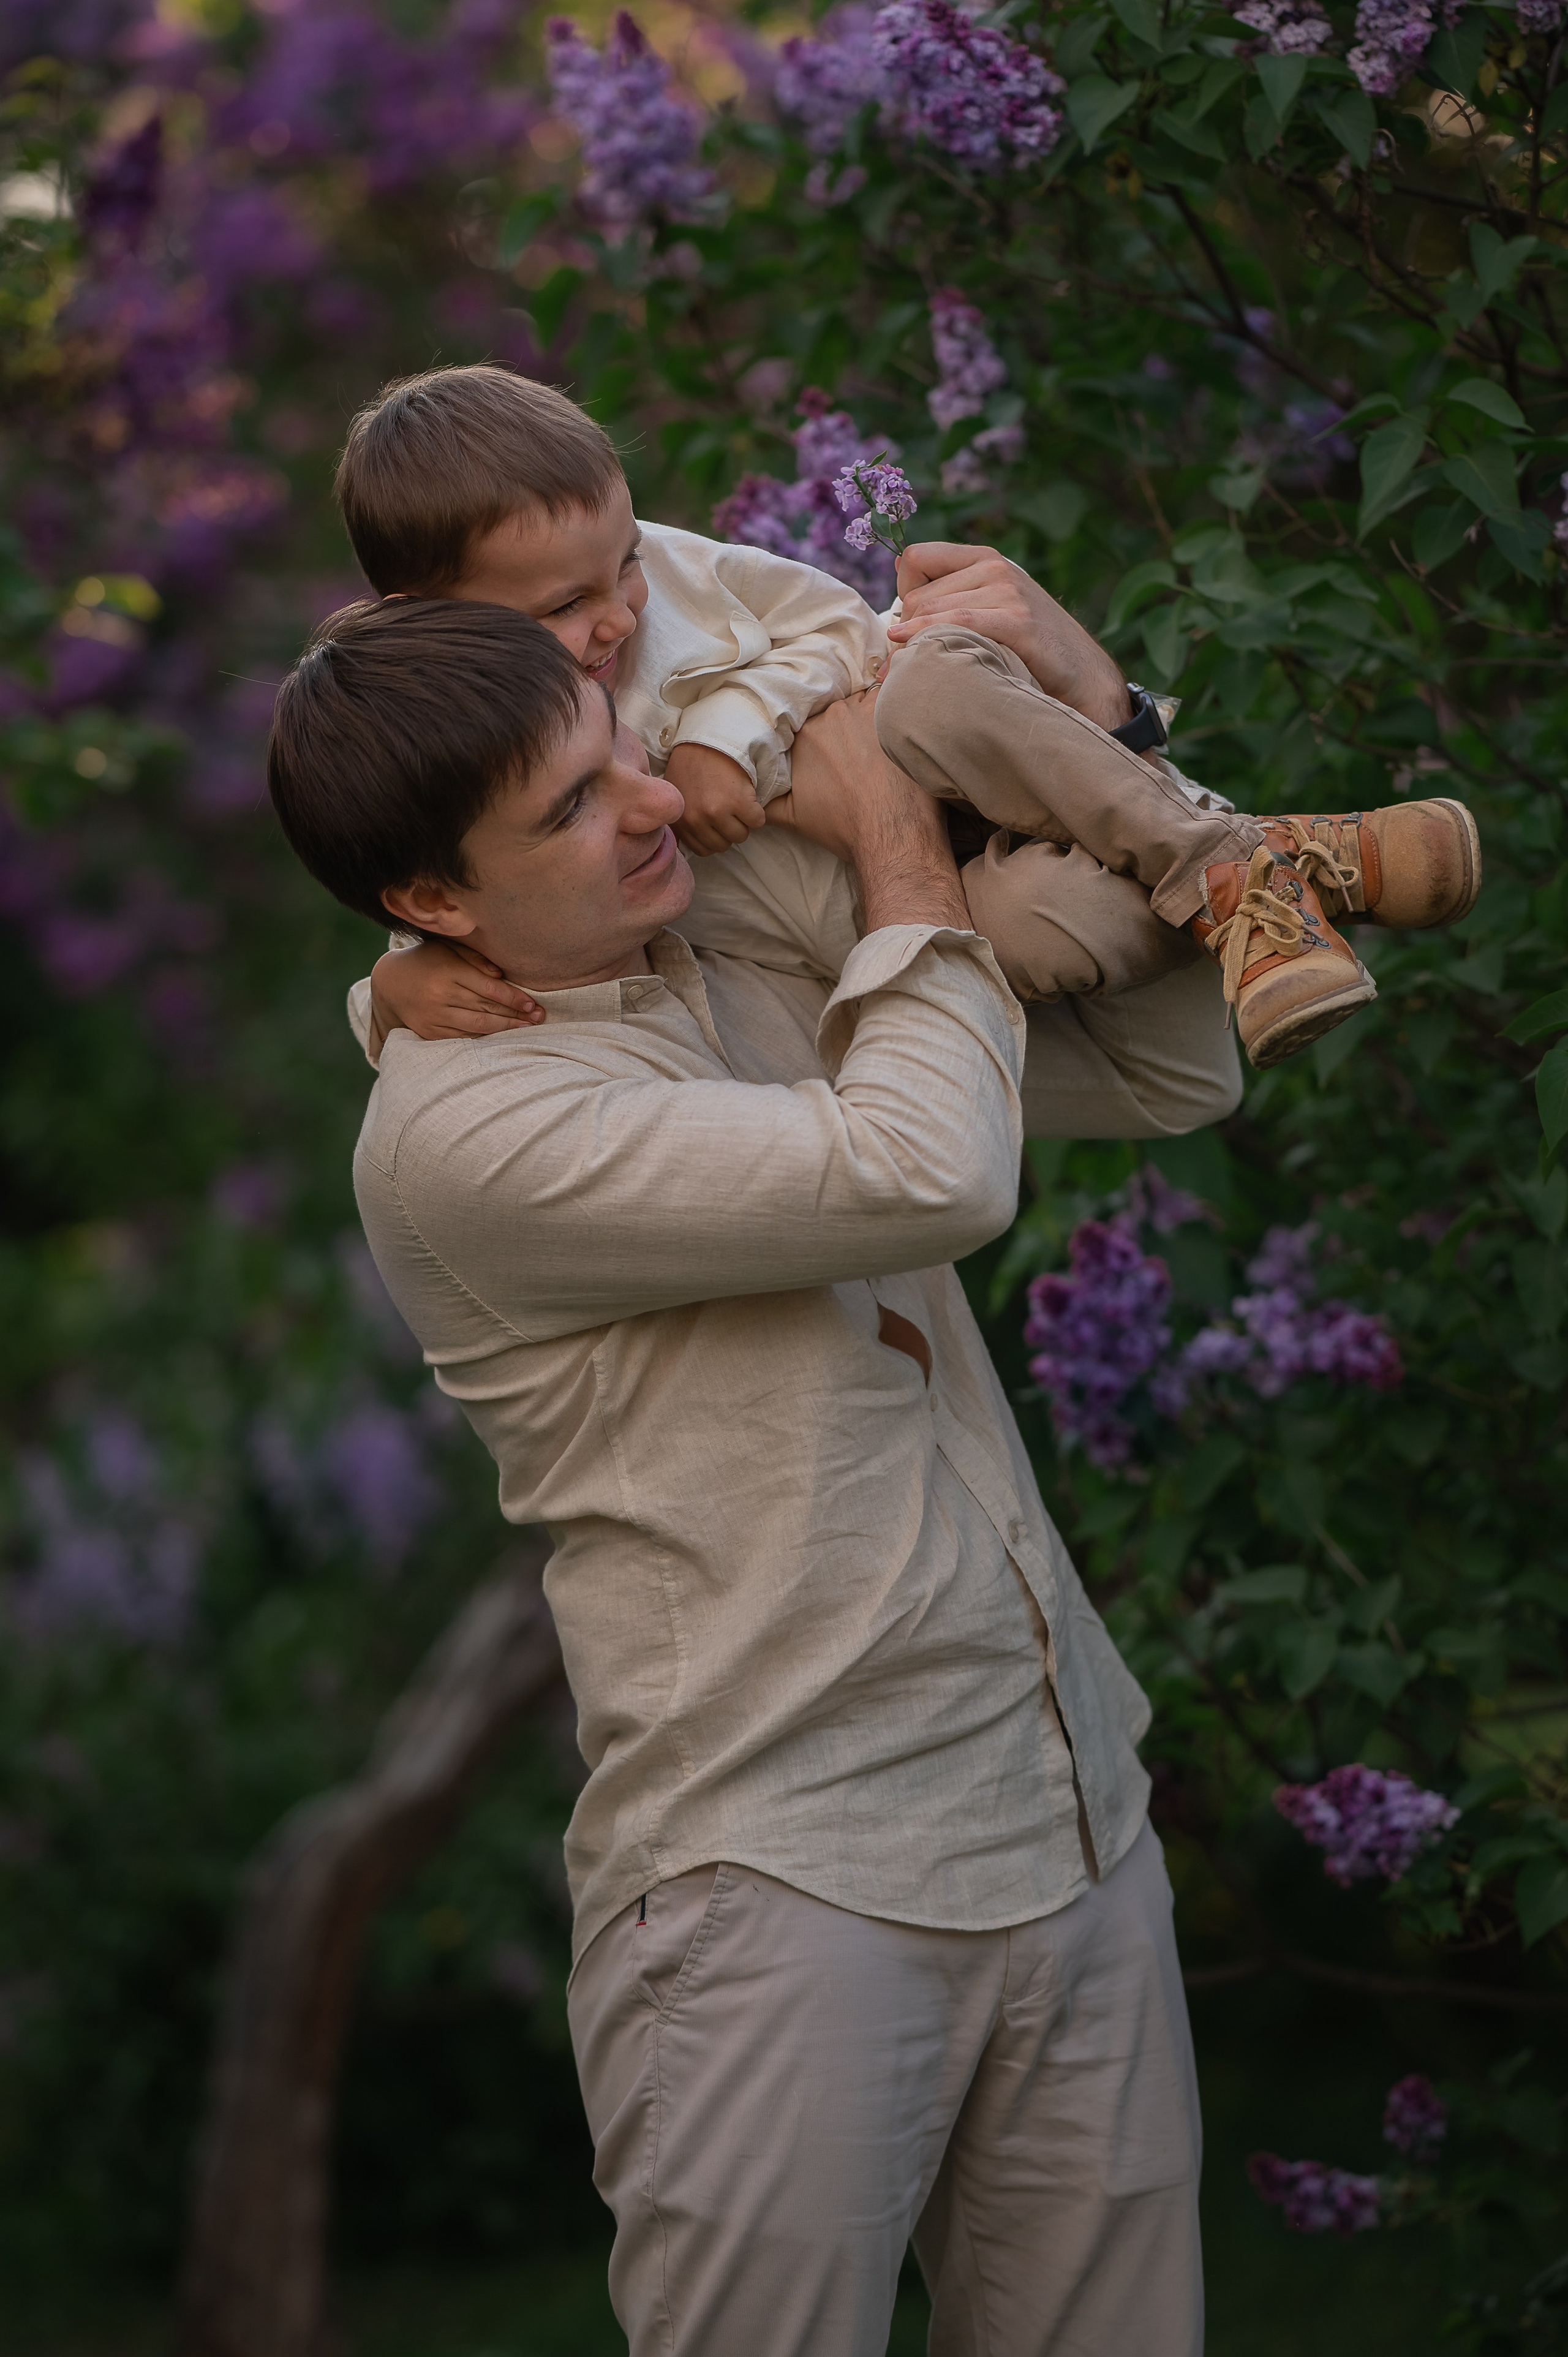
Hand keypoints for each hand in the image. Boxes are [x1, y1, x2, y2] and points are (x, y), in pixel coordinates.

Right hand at [370, 938, 543, 1049]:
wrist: (390, 982)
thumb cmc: (428, 960)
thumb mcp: (448, 949)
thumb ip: (475, 959)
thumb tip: (501, 975)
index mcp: (447, 971)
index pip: (488, 988)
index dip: (513, 998)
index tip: (533, 1004)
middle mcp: (440, 995)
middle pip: (486, 1008)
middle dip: (516, 1015)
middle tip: (539, 1017)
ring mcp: (434, 1016)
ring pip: (477, 1025)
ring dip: (505, 1028)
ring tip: (526, 1028)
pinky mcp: (429, 1031)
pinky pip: (463, 1036)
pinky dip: (484, 1035)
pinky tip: (501, 1034)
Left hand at [667, 743, 766, 855]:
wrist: (709, 737)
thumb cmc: (692, 764)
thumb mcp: (677, 796)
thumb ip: (682, 821)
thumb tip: (688, 844)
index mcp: (681, 821)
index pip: (704, 850)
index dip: (714, 836)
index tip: (716, 821)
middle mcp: (697, 820)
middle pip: (723, 845)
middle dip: (728, 830)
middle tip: (728, 809)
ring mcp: (718, 812)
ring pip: (741, 836)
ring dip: (743, 822)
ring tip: (737, 802)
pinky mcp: (739, 802)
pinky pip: (757, 821)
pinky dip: (757, 812)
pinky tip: (748, 796)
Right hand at [769, 689, 967, 933]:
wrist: (887, 833)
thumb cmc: (843, 827)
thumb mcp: (792, 819)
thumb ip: (766, 801)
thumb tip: (752, 797)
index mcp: (802, 737)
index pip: (809, 724)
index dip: (822, 739)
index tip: (835, 753)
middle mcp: (829, 717)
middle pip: (836, 711)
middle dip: (845, 727)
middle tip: (858, 750)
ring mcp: (861, 711)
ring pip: (862, 701)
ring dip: (867, 715)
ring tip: (878, 739)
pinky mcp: (891, 713)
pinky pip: (890, 693)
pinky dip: (892, 702)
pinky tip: (899, 716)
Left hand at [889, 542, 1130, 733]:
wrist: (1083, 677)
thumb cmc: (1030, 649)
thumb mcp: (992, 608)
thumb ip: (952, 589)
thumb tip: (899, 565)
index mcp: (986, 560)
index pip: (916, 558)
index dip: (903, 591)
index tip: (909, 624)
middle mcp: (996, 568)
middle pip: (918, 593)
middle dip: (906, 628)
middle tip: (908, 661)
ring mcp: (1009, 591)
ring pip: (930, 610)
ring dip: (913, 642)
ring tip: (910, 669)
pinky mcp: (1018, 620)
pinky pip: (958, 622)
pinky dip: (928, 635)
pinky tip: (910, 649)